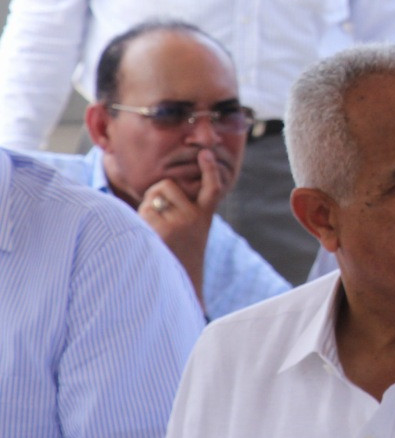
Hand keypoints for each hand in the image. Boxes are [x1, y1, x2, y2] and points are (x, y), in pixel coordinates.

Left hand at [137, 151, 225, 302]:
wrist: (180, 284)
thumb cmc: (180, 256)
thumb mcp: (193, 233)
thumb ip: (183, 210)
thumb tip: (161, 186)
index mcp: (204, 216)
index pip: (212, 187)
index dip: (210, 169)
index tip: (207, 153)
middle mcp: (194, 217)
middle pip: (166, 186)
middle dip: (155, 193)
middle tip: (156, 213)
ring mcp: (179, 223)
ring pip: (152, 198)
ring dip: (145, 208)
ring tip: (151, 228)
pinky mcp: (162, 231)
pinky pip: (143, 212)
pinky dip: (139, 220)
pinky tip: (145, 235)